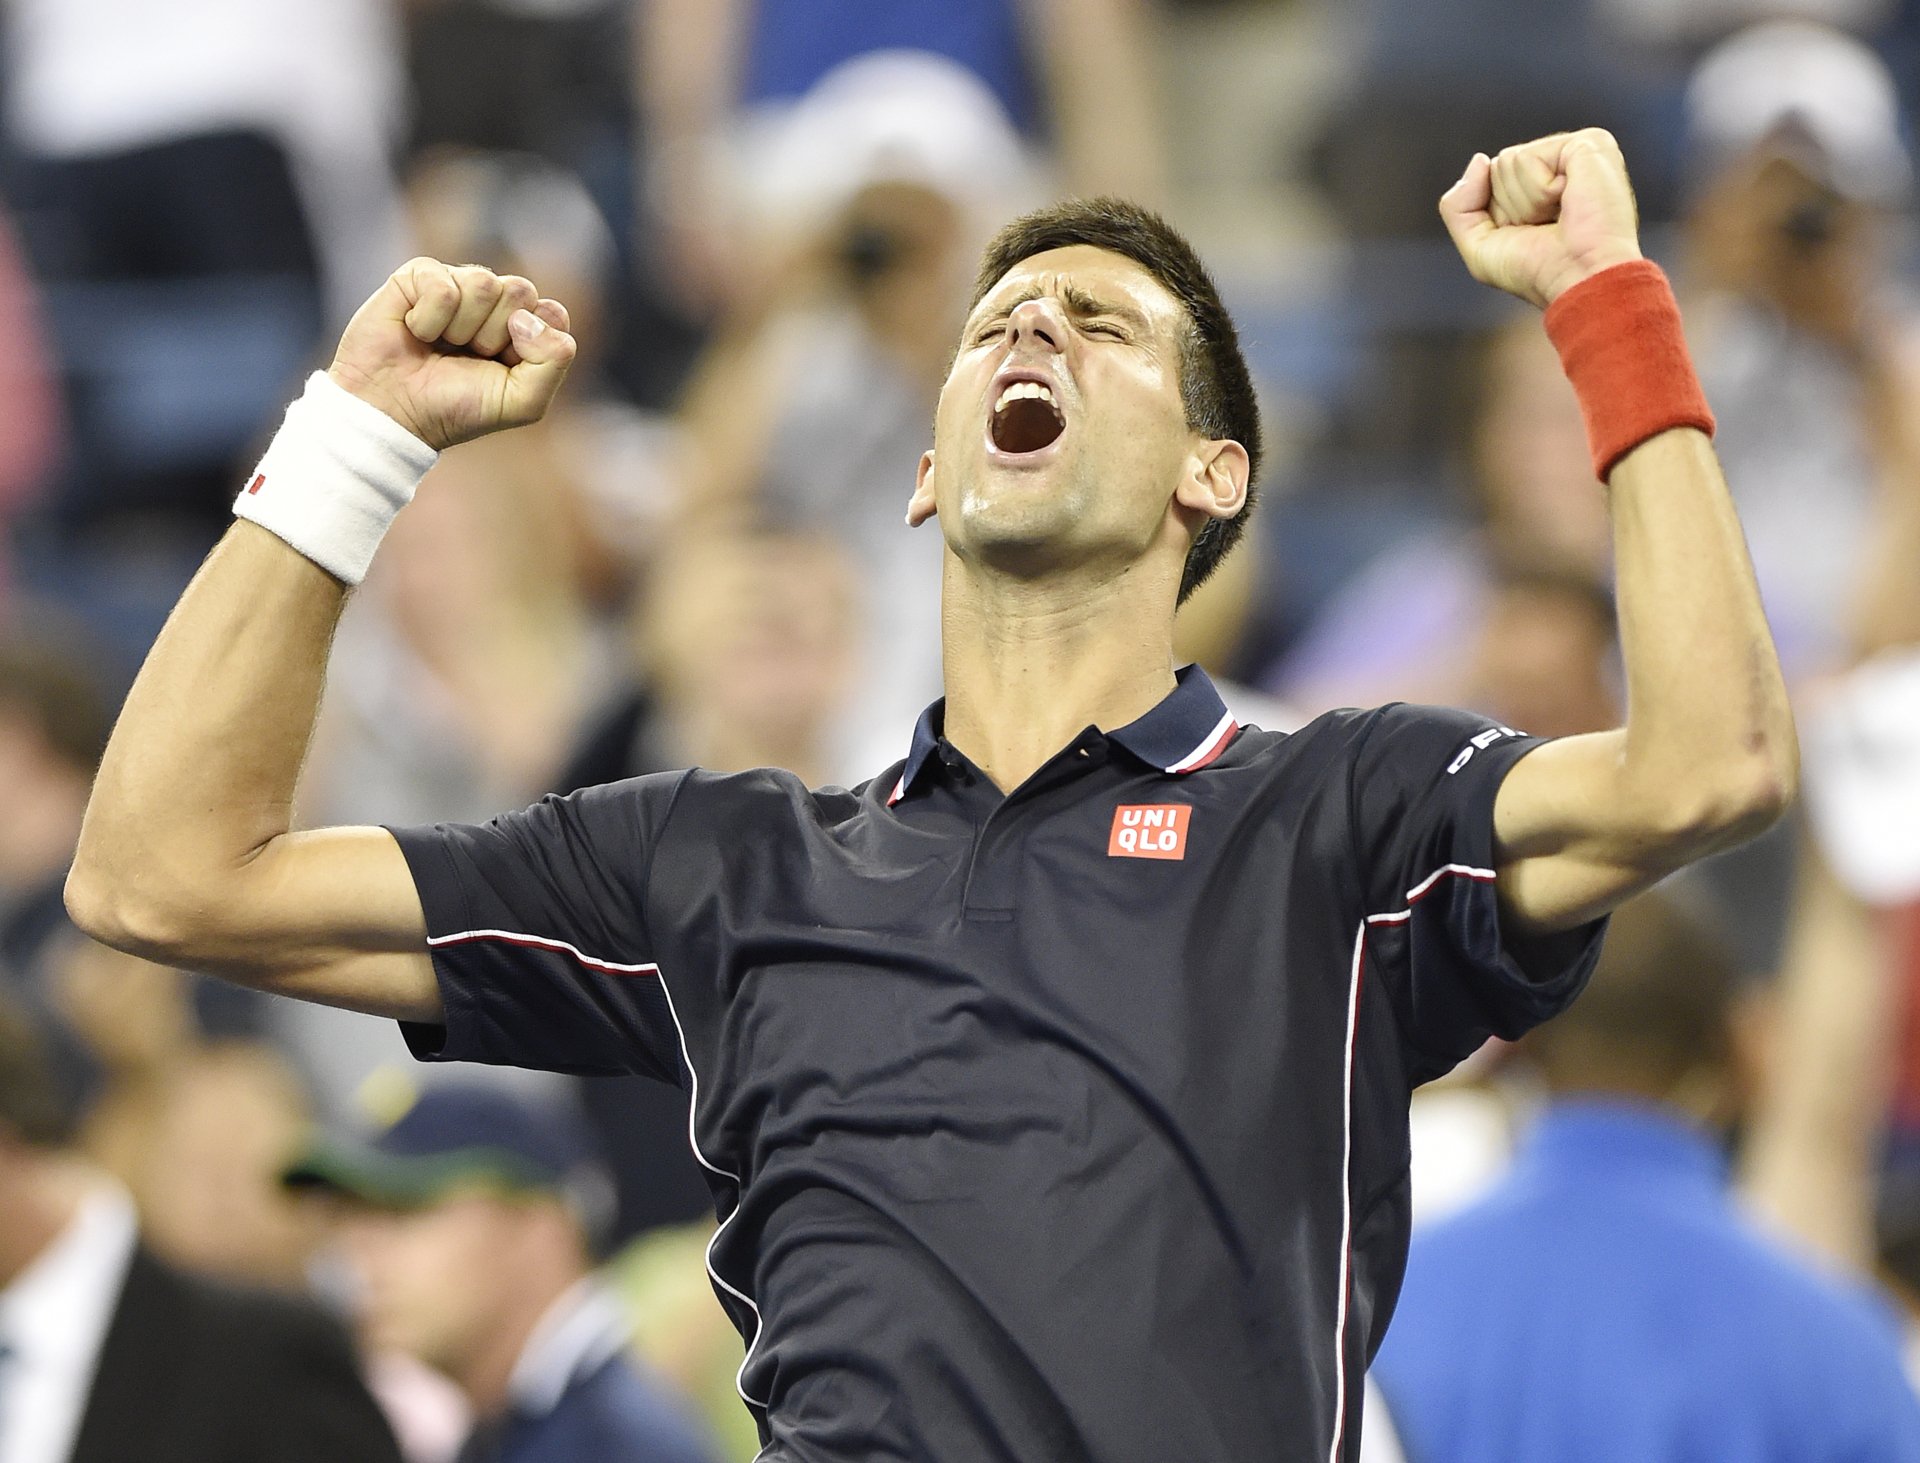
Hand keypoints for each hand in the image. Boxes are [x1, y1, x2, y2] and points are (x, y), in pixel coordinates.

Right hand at [327, 259, 577, 449]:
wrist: (393, 413)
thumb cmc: (457, 407)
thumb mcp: (522, 402)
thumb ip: (554, 361)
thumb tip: (527, 317)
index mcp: (523, 327)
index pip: (552, 313)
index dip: (531, 343)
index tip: (504, 367)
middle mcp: (493, 301)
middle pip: (520, 291)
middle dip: (495, 335)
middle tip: (469, 357)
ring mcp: (456, 284)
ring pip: (484, 282)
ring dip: (462, 327)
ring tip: (441, 345)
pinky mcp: (418, 276)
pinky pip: (443, 286)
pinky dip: (429, 319)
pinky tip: (416, 332)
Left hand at [1439, 129, 1643, 308]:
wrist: (1580, 280)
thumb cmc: (1538, 272)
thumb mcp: (1479, 247)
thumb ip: (1458, 206)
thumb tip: (1479, 160)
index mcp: (1542, 184)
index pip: (1490, 179)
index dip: (1498, 215)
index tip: (1532, 234)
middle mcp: (1561, 164)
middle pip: (1498, 167)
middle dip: (1511, 207)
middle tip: (1548, 227)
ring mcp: (1577, 151)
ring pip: (1508, 161)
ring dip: (1527, 202)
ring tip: (1561, 217)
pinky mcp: (1588, 143)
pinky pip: (1528, 157)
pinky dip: (1539, 190)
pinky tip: (1569, 202)